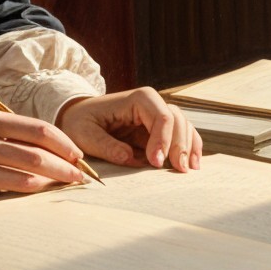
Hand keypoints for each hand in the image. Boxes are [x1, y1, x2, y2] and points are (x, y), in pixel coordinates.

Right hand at [0, 107, 87, 209]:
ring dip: (52, 177)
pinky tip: (38, 193)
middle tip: (86, 176)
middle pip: (35, 146)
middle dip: (66, 162)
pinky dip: (23, 188)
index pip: (35, 126)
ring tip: (70, 186)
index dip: (63, 142)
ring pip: (21, 166)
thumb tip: (34, 153)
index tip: (81, 156)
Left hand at [56, 88, 201, 172]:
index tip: (156, 162)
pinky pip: (181, 135)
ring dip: (188, 147)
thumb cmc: (80, 122)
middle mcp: (151, 104)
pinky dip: (189, 147)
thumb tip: (129, 157)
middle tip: (177, 170)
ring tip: (186, 170)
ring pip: (183, 126)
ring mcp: (156, 117)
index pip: (160, 116)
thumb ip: (105, 145)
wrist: (78, 118)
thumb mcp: (84, 134)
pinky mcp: (158, 130)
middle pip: (177, 120)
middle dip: (179, 145)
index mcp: (135, 99)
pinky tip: (192, 164)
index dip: (163, 139)